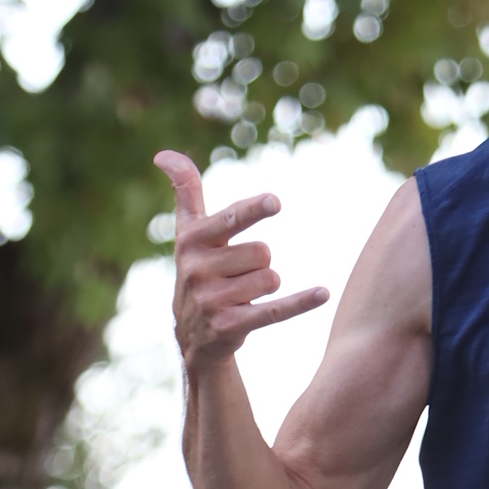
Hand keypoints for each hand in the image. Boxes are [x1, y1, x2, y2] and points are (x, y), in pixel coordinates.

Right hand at [154, 149, 327, 368]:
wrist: (192, 334)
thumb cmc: (199, 270)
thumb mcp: (188, 233)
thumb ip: (185, 192)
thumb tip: (165, 155)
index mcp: (191, 241)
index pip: (230, 219)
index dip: (254, 210)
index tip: (275, 203)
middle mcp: (197, 269)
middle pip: (262, 252)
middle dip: (261, 263)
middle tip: (240, 275)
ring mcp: (211, 300)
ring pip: (270, 279)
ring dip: (266, 285)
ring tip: (244, 295)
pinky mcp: (229, 326)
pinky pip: (275, 310)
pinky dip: (301, 302)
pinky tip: (323, 294)